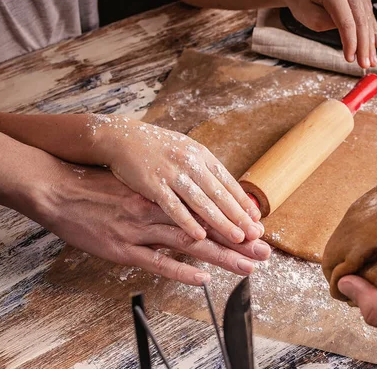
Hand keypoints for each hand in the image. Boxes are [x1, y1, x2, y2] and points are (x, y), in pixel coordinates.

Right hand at [34, 162, 270, 284]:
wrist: (58, 188)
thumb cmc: (98, 185)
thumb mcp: (137, 183)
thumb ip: (163, 194)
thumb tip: (188, 200)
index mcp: (162, 192)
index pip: (206, 207)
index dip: (233, 219)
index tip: (256, 229)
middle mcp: (156, 209)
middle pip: (205, 225)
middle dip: (237, 240)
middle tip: (264, 250)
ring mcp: (139, 228)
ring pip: (188, 243)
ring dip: (220, 255)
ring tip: (246, 265)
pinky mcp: (121, 248)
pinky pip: (155, 261)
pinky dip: (180, 270)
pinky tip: (202, 278)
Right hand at [92, 115, 262, 243]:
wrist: (119, 137)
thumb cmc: (154, 148)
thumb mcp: (184, 151)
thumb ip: (203, 169)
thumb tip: (224, 187)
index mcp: (200, 155)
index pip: (228, 182)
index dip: (243, 202)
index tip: (257, 219)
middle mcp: (190, 163)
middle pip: (220, 194)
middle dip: (239, 216)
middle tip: (255, 234)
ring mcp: (172, 174)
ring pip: (201, 202)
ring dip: (220, 222)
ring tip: (237, 238)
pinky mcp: (152, 184)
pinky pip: (172, 207)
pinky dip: (187, 221)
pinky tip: (199, 236)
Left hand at [285, 0, 376, 68]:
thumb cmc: (302, 1)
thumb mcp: (308, 17)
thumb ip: (327, 25)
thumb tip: (347, 34)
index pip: (346, 22)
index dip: (351, 42)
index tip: (351, 58)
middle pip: (361, 21)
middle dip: (364, 46)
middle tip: (365, 63)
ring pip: (367, 19)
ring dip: (370, 42)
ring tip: (371, 60)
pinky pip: (369, 15)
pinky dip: (372, 32)